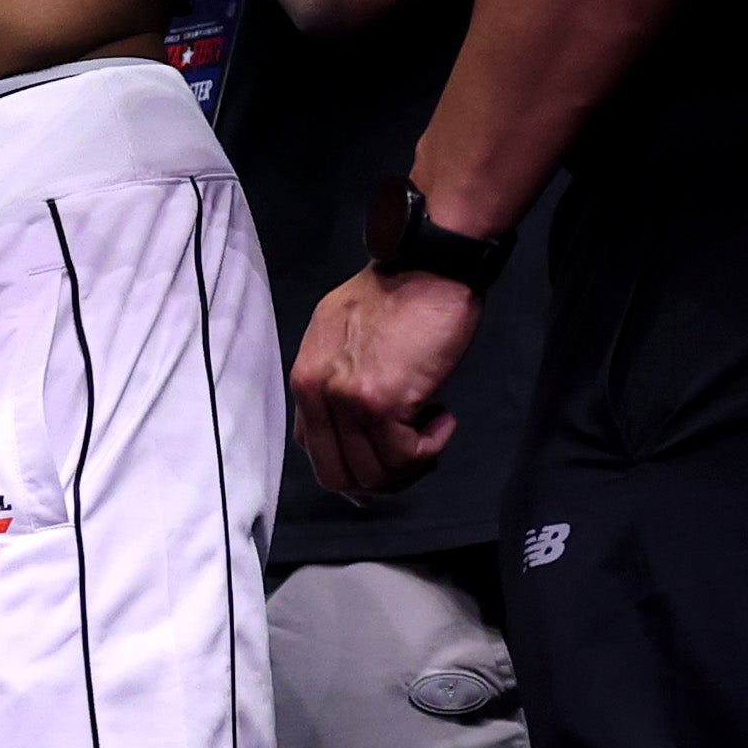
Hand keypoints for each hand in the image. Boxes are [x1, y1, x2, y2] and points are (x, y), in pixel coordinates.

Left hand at [292, 262, 480, 496]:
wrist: (426, 268)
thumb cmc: (395, 298)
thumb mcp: (342, 338)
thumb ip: (337, 386)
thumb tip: (350, 440)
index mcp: (304, 378)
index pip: (314, 450)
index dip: (352, 470)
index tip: (385, 468)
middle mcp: (314, 392)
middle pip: (339, 475)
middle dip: (383, 479)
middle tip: (415, 455)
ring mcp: (344, 399)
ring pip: (375, 474)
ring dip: (412, 464)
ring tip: (432, 428)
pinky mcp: (379, 402)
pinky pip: (406, 457)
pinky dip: (432, 448)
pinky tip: (443, 417)